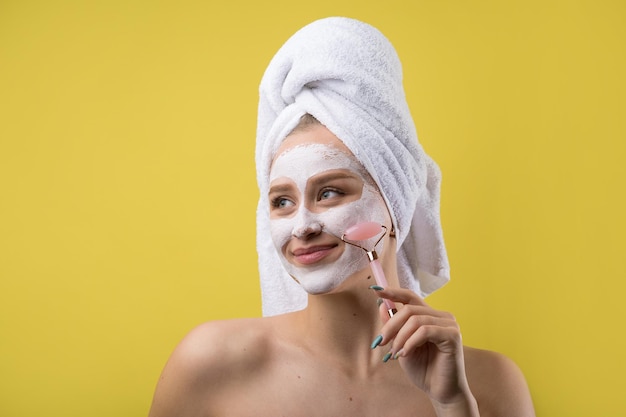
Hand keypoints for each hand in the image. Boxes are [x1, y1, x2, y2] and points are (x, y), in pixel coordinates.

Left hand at [373, 287, 477, 413]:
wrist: (441, 392)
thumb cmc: (424, 370)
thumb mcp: (401, 345)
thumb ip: (394, 326)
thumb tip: (382, 305)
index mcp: (430, 316)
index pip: (411, 297)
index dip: (393, 292)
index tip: (376, 291)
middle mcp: (441, 317)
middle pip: (409, 309)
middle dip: (391, 325)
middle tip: (380, 342)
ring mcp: (449, 324)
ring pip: (416, 320)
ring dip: (400, 337)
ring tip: (395, 353)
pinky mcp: (452, 335)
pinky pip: (425, 331)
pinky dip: (410, 342)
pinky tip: (405, 354)